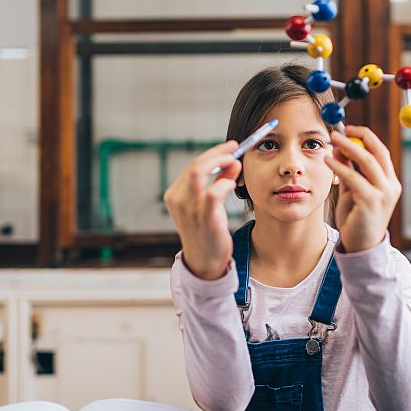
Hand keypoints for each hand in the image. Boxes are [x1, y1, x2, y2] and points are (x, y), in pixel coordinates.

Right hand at [163, 141, 241, 279]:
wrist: (204, 262)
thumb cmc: (208, 232)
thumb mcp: (210, 205)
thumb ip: (220, 182)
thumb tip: (233, 163)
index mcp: (175, 195)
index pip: (193, 166)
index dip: (212, 153)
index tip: (230, 147)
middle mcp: (178, 200)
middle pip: (195, 165)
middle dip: (217, 153)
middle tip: (235, 148)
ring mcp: (189, 209)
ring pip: (199, 172)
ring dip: (219, 162)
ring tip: (234, 162)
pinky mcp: (204, 218)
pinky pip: (214, 192)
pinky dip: (224, 183)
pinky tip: (233, 184)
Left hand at [324, 126, 401, 252]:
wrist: (361, 247)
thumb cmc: (356, 219)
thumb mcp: (352, 191)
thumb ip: (348, 171)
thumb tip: (339, 148)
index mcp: (390, 182)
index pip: (381, 152)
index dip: (366, 136)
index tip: (349, 128)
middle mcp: (391, 186)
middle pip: (376, 152)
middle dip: (357, 137)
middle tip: (339, 130)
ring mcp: (384, 194)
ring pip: (366, 161)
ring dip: (347, 147)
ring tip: (332, 139)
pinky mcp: (371, 201)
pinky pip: (353, 178)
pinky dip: (340, 166)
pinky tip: (328, 160)